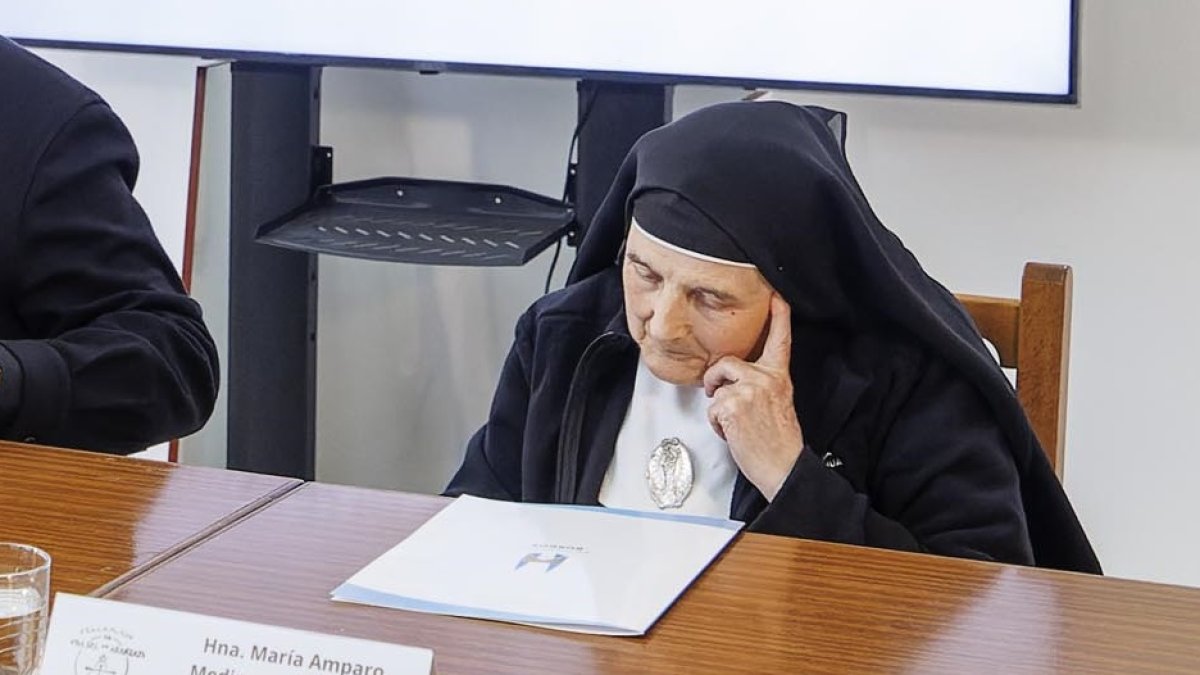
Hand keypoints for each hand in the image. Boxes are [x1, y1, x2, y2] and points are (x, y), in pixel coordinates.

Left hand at [704, 294, 803, 500]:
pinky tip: (733, 434)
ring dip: (717, 406)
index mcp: (779, 377)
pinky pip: (711, 408)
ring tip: (734, 423)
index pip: (780, 340)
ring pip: (717, 386)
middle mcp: (765, 378)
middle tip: (717, 396)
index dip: (779, 316)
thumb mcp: (779, 403)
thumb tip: (735, 381)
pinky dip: (716, 425)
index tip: (776, 296)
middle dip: (715, 379)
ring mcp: (748, 390)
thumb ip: (762, 385)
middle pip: (727, 363)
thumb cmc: (779, 442)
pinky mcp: (732, 405)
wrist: (784, 467)